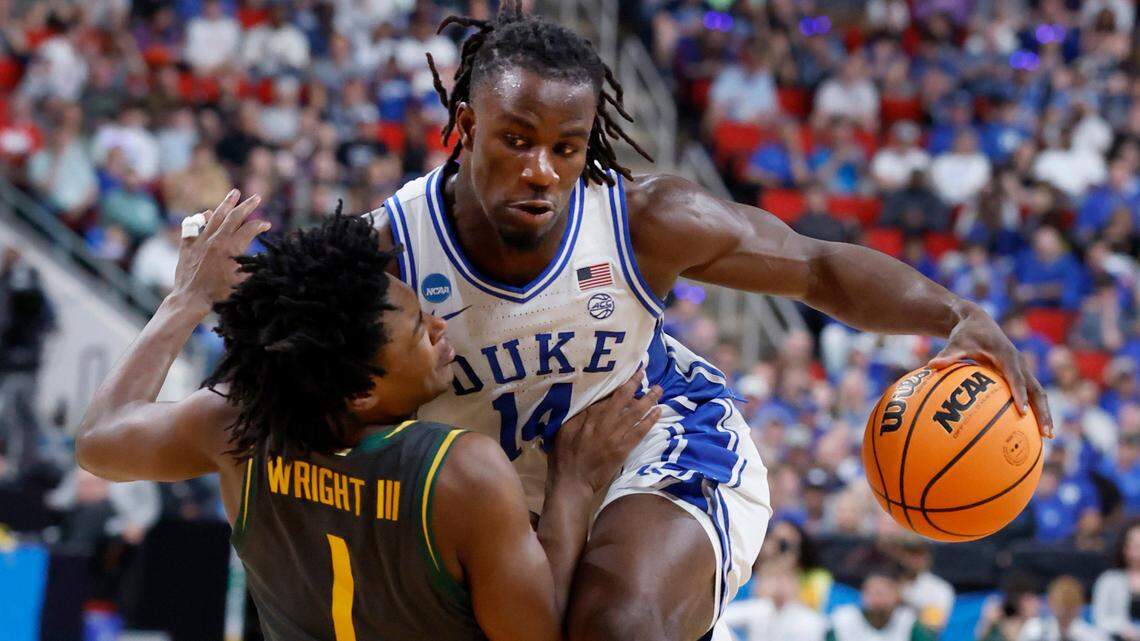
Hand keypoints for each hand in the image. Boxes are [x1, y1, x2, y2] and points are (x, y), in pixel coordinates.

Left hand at [171, 189, 267, 308]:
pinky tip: (207, 213)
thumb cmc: (218, 294)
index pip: (250, 229)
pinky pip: (194, 226)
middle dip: (247, 205)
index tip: (266, 225)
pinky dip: (201, 218)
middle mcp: (216, 240)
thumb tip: (257, 256)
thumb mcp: (240, 280)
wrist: (191, 298)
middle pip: (234, 217)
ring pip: (215, 216)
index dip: (260, 225)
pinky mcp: (188, 245)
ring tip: (234, 192)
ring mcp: (200, 241)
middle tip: (256, 197)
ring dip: (226, 203)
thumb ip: (249, 265)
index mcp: (231, 249)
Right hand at [550, 369, 662, 493]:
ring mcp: (616, 437)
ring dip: (648, 400)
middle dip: (635, 384)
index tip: (627, 373)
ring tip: (659, 389)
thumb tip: (592, 401)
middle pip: (624, 400)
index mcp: (589, 418)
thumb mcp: (564, 430)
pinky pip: (640, 432)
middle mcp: (605, 423)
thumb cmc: (564, 456)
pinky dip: (650, 421)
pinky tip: (658, 411)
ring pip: (635, 413)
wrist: (572, 482)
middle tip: (645, 372)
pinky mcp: (623, 449)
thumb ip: (579, 415)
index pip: (607, 396)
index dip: (618, 383)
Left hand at [928, 305, 1053, 437]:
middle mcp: (1019, 364)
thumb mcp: (957, 342)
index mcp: (1007, 356)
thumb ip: (948, 354)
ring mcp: (1022, 370)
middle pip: (1036, 390)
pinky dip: (1033, 409)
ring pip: (1038, 393)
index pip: (1016, 377)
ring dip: (1044, 413)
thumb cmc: (966, 333)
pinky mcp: (1019, 374)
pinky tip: (1029, 428)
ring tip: (1047, 437)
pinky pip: (1030, 393)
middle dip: (1043, 411)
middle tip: (1046, 434)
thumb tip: (931, 365)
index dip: (1020, 394)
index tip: (1022, 411)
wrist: (978, 321)